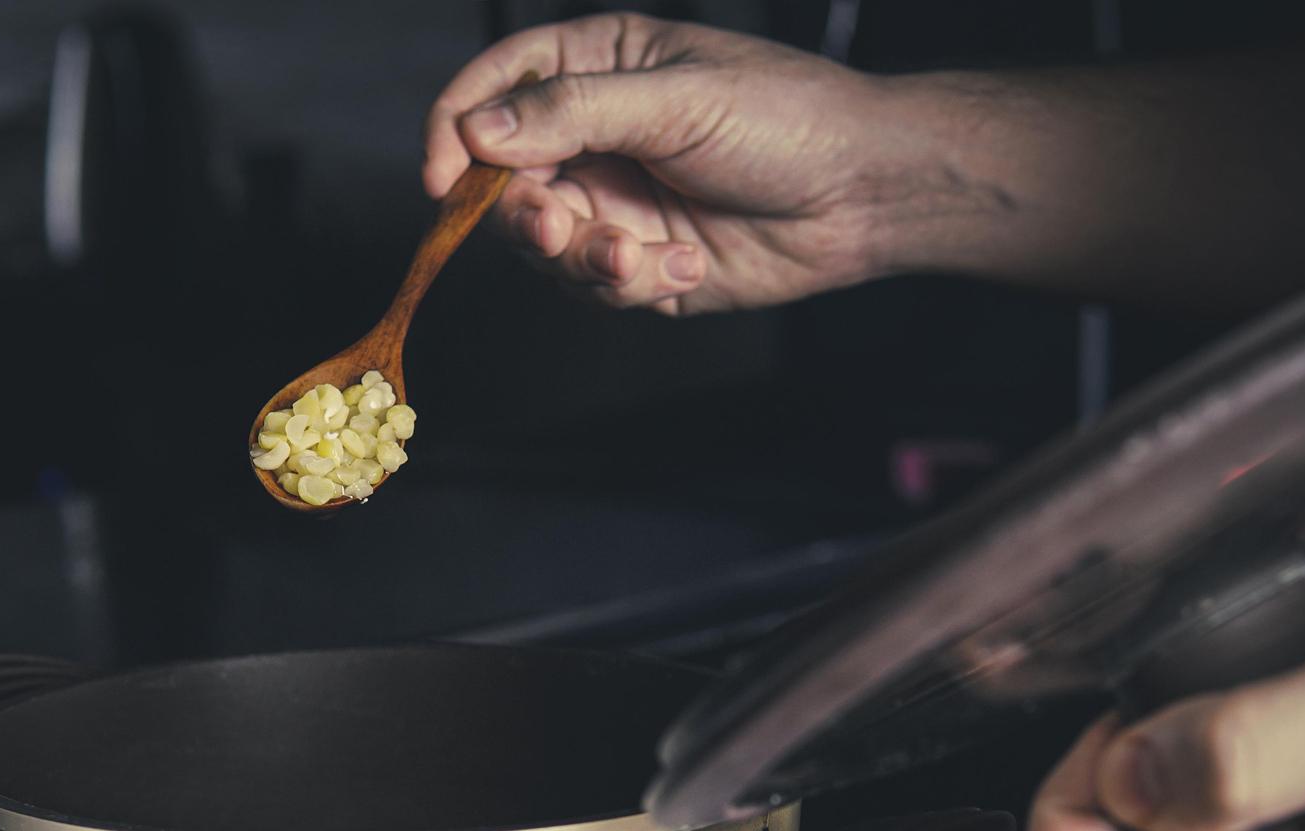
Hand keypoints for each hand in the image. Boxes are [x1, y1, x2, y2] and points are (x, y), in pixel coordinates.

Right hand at [422, 13, 896, 314]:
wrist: (863, 195)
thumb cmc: (785, 119)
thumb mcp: (675, 99)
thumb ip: (573, 112)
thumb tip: (479, 131)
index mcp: (597, 68)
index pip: (494, 91)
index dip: (454, 131)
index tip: (440, 179)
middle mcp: (596, 137)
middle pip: (505, 182)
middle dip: (526, 216)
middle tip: (558, 230)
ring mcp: (616, 204)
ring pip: (546, 247)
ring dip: (583, 260)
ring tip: (634, 257)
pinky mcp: (642, 267)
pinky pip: (598, 288)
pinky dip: (632, 285)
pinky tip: (686, 268)